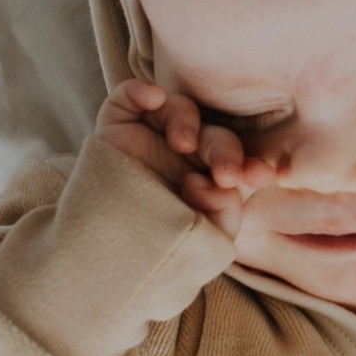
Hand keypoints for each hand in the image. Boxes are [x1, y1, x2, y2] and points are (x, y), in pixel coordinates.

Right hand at [95, 80, 274, 237]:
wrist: (94, 265)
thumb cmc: (155, 254)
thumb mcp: (203, 240)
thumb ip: (225, 210)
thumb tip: (215, 180)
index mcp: (207, 181)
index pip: (236, 162)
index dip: (251, 165)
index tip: (261, 177)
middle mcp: (182, 158)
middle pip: (213, 135)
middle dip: (225, 150)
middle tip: (226, 173)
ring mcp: (149, 141)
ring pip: (179, 109)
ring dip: (187, 120)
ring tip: (183, 144)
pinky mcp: (115, 131)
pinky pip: (129, 96)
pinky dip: (141, 90)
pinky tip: (153, 98)